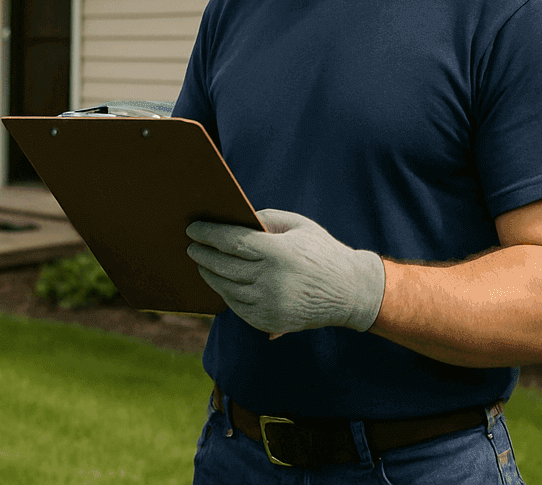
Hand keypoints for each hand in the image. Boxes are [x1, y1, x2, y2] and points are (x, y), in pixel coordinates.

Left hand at [185, 209, 384, 338]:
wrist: (350, 292)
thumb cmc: (322, 252)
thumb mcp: (299, 225)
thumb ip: (267, 219)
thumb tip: (235, 220)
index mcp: (279, 253)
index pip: (232, 241)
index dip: (209, 234)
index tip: (192, 229)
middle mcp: (271, 281)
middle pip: (224, 266)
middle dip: (202, 254)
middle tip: (190, 246)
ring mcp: (270, 305)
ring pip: (227, 289)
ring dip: (210, 274)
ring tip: (202, 264)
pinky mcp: (270, 322)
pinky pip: (238, 307)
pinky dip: (225, 294)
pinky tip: (220, 283)